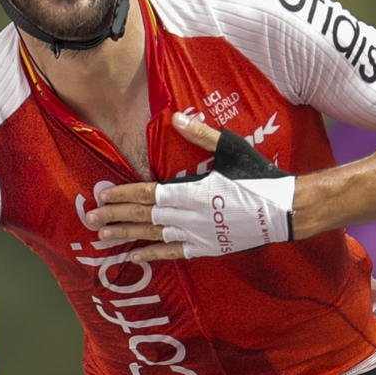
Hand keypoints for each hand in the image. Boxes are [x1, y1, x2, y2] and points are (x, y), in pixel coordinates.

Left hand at [85, 112, 293, 263]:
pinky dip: (151, 254)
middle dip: (116, 217)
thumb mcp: (230, 149)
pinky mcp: (206, 247)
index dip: (123, 195)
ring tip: (103, 237)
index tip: (102, 195)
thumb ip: (200, 135)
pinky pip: (172, 253)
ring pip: (153, 236)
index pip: (148, 194)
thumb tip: (175, 118)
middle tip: (90, 219)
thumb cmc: (257, 176)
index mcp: (192, 192)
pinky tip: (133, 256)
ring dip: (127, 236)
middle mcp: (190, 216)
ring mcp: (197, 235)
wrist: (285, 210)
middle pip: (144, 216)